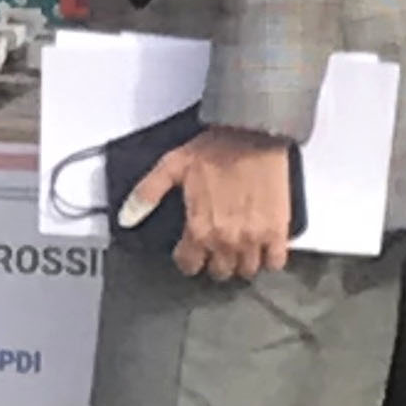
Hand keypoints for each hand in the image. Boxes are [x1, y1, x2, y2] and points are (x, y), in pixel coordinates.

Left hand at [118, 126, 293, 281]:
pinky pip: (275, 262)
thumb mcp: (171, 166)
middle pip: (219, 272)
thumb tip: (127, 217)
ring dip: (240, 262)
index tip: (190, 251)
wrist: (252, 133)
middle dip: (214, 262)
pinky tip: (262, 247)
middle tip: (214, 248)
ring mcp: (254, 237)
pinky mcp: (278, 230)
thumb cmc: (216, 148)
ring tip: (237, 248)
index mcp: (199, 228)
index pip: (190, 265)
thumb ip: (147, 194)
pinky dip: (269, 258)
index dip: (188, 258)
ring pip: (246, 271)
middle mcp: (226, 239)